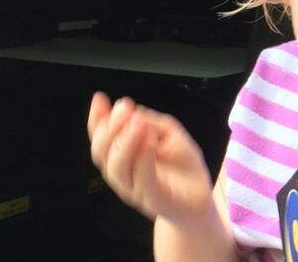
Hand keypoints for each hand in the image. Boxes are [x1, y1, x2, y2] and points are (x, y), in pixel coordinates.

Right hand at [87, 92, 215, 224]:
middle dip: (110, 128)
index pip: (102, 137)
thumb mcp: (170, 134)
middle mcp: (123, 172)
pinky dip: (144, 159)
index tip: (100, 98)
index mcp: (123, 156)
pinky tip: (149, 142)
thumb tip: (132, 112)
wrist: (199, 197)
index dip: (97, 119)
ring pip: (117, 168)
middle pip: (102, 153)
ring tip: (138, 123)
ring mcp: (135, 188)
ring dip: (125, 142)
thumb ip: (151, 122)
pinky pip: (143, 180)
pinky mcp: (153, 199)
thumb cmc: (182, 165)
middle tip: (124, 109)